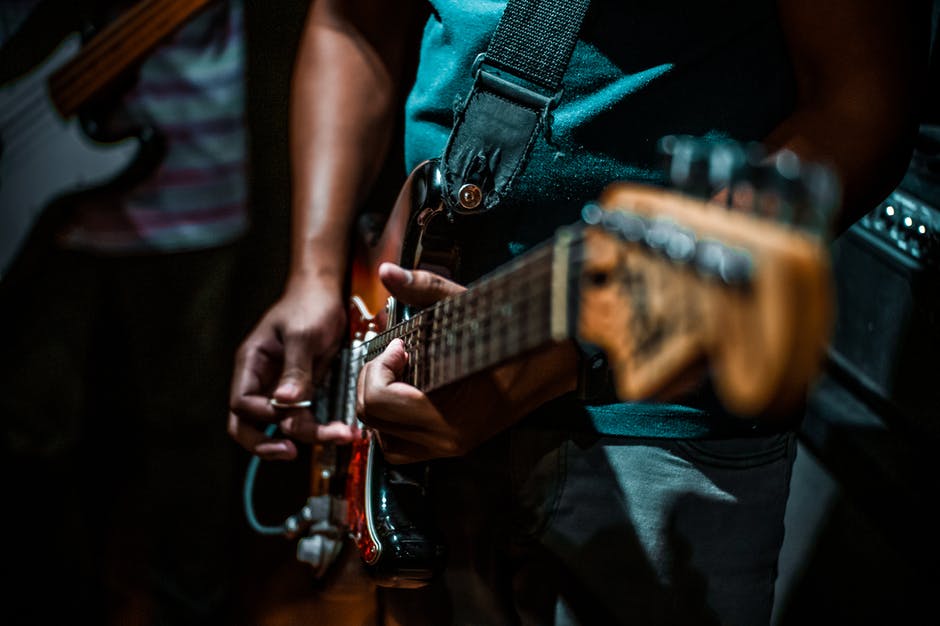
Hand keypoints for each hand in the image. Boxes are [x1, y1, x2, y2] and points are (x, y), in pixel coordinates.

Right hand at [228, 276, 355, 459]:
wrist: (328, 292)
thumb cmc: (310, 304)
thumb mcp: (304, 334)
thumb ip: (295, 369)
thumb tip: (284, 403)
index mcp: (251, 364)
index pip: (242, 403)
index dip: (261, 415)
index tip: (287, 414)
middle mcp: (261, 379)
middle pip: (247, 424)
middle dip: (265, 443)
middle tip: (291, 452)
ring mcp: (280, 386)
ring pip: (280, 425)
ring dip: (305, 436)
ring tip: (338, 437)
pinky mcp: (302, 389)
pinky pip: (303, 417)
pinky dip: (319, 427)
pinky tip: (340, 431)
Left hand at [355, 263, 578, 463]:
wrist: (555, 363)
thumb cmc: (517, 334)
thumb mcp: (469, 306)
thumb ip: (424, 289)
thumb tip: (387, 271)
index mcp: (449, 415)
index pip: (379, 403)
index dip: (379, 367)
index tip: (399, 345)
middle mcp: (446, 439)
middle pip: (373, 420)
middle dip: (374, 380)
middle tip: (397, 354)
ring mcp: (449, 447)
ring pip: (382, 439)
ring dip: (380, 403)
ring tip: (400, 373)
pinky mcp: (452, 445)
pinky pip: (402, 446)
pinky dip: (393, 421)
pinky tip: (407, 390)